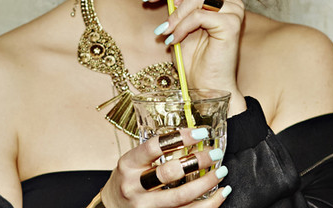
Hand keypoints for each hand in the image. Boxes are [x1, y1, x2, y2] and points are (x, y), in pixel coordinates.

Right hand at [100, 128, 230, 206]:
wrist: (111, 207)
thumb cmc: (127, 179)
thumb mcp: (132, 161)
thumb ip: (154, 152)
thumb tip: (189, 137)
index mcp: (128, 164)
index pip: (155, 146)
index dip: (180, 138)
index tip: (201, 133)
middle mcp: (135, 187)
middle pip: (170, 173)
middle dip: (197, 161)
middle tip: (214, 152)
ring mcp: (146, 207)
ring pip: (181, 197)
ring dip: (206, 183)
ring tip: (221, 171)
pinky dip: (208, 205)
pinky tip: (220, 194)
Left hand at [142, 0, 246, 114]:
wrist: (207, 87)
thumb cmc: (193, 59)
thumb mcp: (178, 24)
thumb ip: (175, 3)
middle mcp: (228, 0)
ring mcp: (233, 10)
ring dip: (174, 16)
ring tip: (164, 32)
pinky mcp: (232, 23)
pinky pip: (199, 16)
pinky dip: (181, 27)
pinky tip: (173, 41)